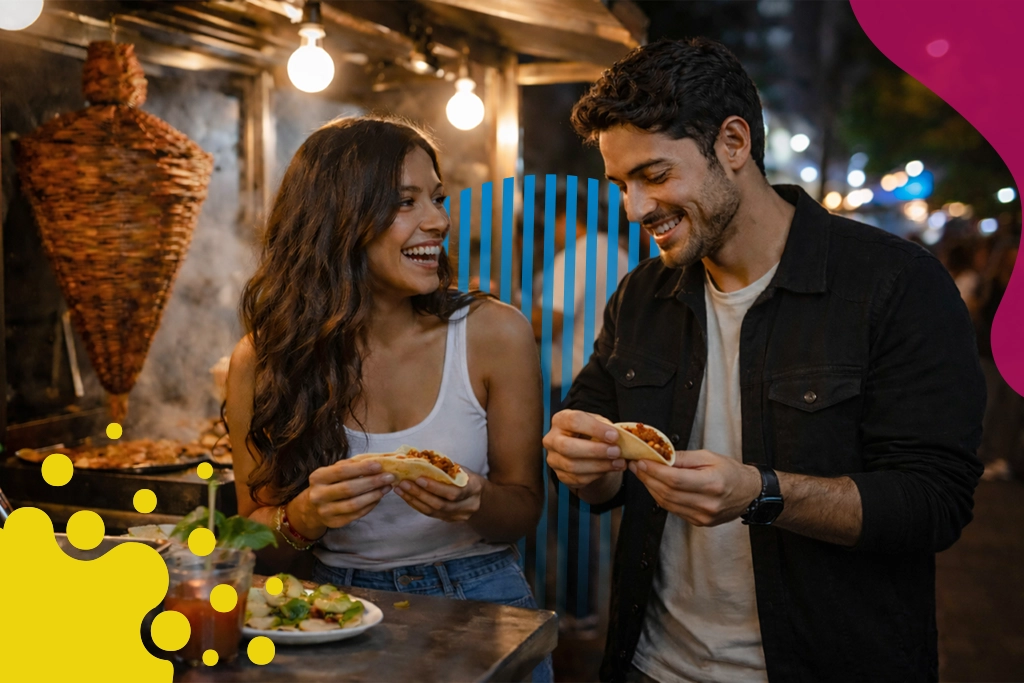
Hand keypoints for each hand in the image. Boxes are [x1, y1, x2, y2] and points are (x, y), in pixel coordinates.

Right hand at [302, 459, 395, 531]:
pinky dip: (370, 506)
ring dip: (374, 495)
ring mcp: (325, 511)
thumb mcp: (334, 470)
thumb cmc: (329, 483)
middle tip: (389, 477)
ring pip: (354, 504)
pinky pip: (356, 515)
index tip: (379, 465)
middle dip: (372, 482)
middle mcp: (318, 495)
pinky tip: (378, 498)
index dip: (361, 468)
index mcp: (318, 477)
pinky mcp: (334, 523)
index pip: (341, 471)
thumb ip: (353, 464)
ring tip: (386, 487)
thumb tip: (378, 459)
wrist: (312, 507)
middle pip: (349, 489)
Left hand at [395, 470, 484, 522]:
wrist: (479, 497)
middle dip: (420, 494)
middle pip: (441, 505)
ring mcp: (458, 516)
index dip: (435, 487)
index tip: (419, 478)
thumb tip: (421, 460)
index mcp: (473, 489)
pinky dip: (416, 504)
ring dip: (414, 500)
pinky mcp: (448, 520)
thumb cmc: (467, 478)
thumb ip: (445, 468)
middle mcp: (467, 506)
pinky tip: (405, 496)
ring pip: (433, 512)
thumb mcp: (461, 470)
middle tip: (404, 483)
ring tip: (400, 489)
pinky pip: (429, 514)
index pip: (454, 492)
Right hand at [544, 409, 625, 489]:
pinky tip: (609, 469)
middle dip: (595, 450)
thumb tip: (620, 436)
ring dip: (599, 465)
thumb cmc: (589, 432)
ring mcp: (554, 459)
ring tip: (618, 463)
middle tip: (616, 451)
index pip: (574, 421)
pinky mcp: (560, 475)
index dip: (595, 429)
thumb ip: (605, 427)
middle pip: (567, 446)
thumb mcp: (597, 422)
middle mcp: (552, 439)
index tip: (614, 435)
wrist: (583, 448)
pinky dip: (596, 475)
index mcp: (561, 420)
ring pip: (573, 466)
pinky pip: (577, 478)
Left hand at [629, 449, 761, 525]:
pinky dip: (660, 497)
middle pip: (667, 493)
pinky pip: (673, 510)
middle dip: (647, 478)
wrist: (748, 493)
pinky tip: (655, 486)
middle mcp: (707, 504)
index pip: (675, 480)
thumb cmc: (731, 472)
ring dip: (650, 488)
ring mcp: (703, 516)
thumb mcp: (709, 457)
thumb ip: (684, 458)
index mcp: (712, 484)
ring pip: (666, 503)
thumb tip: (661, 456)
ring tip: (642, 474)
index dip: (654, 471)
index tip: (641, 461)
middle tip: (636, 465)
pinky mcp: (699, 522)